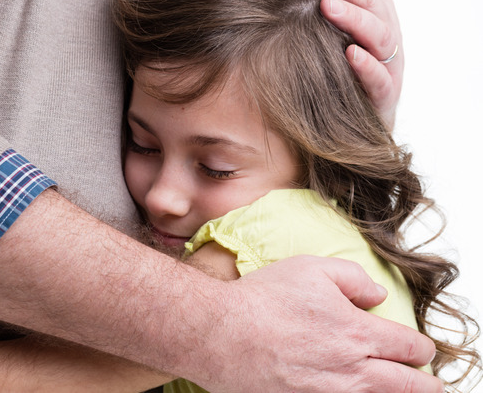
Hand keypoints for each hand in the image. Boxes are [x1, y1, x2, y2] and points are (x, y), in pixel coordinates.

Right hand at [198, 256, 441, 392]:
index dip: (422, 349)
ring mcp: (327, 392)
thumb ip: (354, 279)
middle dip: (425, 384)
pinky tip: (351, 390)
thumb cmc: (261, 299)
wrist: (220, 333)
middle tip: (430, 383)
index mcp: (357, 332)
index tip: (422, 349)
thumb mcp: (311, 268)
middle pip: (407, 385)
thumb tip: (376, 296)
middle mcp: (350, 370)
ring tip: (397, 389)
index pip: (410, 347)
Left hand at [280, 0, 402, 128]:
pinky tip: (351, 54)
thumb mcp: (320, 41)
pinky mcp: (385, 95)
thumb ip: (305, 16)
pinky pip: (381, 77)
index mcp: (369, 13)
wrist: (351, 128)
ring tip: (327, 6)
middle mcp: (383, 32)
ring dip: (353, 17)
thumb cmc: (334, 76)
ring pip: (379, 33)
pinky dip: (367, 65)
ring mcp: (388, 63)